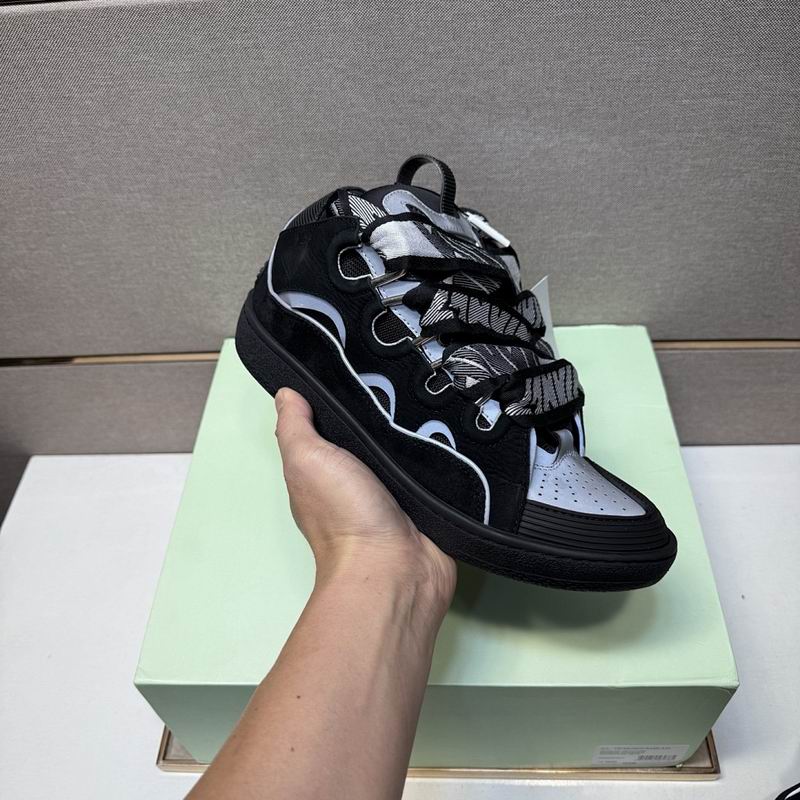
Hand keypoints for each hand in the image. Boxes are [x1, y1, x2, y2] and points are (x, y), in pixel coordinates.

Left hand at [274, 388, 455, 610]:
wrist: (395, 569)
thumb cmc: (344, 517)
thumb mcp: (308, 460)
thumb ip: (295, 427)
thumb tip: (287, 393)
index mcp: (326, 468)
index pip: (334, 421)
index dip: (344, 394)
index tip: (360, 363)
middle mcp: (360, 478)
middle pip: (376, 429)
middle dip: (390, 405)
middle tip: (408, 372)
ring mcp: (396, 489)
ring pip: (410, 443)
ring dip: (421, 425)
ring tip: (437, 389)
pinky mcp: (429, 497)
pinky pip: (439, 464)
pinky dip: (446, 449)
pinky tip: (454, 426)